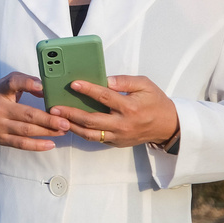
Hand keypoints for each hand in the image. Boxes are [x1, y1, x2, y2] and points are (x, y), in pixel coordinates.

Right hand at [0, 72, 69, 150]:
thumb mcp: (4, 84)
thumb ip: (23, 82)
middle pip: (27, 114)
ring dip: (48, 131)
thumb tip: (45, 90)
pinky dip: (37, 145)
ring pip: (27, 130)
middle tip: (66, 120)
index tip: (43, 86)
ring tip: (64, 130)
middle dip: (49, 119)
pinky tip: (51, 143)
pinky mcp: (1, 139)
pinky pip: (21, 144)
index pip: (12, 83)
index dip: (27, 84)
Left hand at [50, 75, 178, 148]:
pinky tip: (70, 125)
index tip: (74, 84)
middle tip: (55, 107)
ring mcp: (119, 136)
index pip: (105, 97)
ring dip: (72, 126)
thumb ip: (125, 81)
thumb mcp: (145, 85)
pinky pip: (96, 139)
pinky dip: (82, 133)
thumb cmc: (155, 102)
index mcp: (130, 107)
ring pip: (90, 134)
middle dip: (71, 113)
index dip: (88, 90)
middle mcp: (123, 124)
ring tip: (57, 118)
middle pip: (92, 120)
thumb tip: (105, 79)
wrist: (168, 126)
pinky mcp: (116, 143)